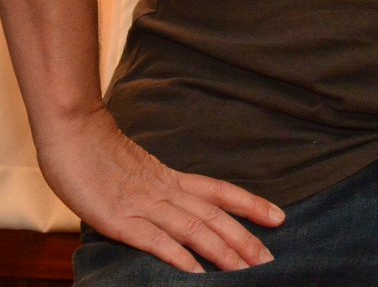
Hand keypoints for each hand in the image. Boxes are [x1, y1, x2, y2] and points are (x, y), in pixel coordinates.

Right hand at [35, 106, 283, 271]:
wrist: (73, 131)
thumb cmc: (96, 151)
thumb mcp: (135, 169)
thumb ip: (153, 187)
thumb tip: (168, 202)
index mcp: (170, 178)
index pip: (221, 191)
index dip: (251, 204)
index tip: (278, 217)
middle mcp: (165, 191)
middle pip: (216, 216)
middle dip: (245, 239)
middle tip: (270, 259)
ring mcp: (144, 205)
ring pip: (195, 229)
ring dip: (223, 252)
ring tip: (246, 271)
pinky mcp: (119, 219)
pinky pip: (155, 241)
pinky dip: (179, 257)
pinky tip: (197, 273)